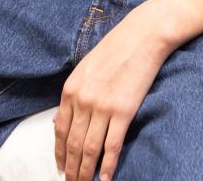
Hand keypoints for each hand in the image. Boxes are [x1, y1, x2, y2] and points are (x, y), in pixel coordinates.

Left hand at [55, 4, 175, 180]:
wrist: (141, 36)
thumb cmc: (115, 50)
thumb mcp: (84, 69)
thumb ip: (73, 95)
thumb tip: (60, 121)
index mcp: (70, 89)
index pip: (60, 131)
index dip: (60, 153)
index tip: (61, 167)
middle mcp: (82, 100)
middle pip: (73, 144)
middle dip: (71, 169)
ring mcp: (102, 107)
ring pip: (90, 149)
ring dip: (85, 172)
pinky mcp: (123, 111)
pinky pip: (112, 146)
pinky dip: (107, 166)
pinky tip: (105, 179)